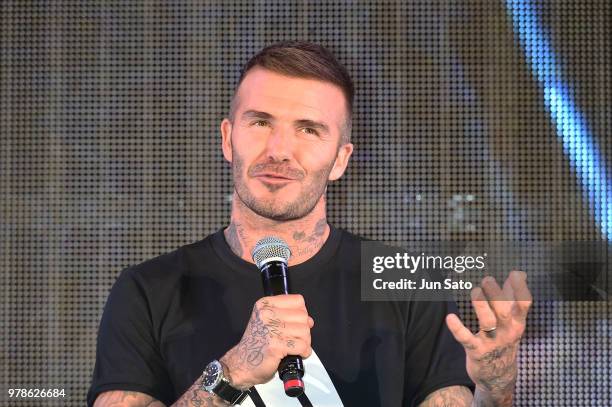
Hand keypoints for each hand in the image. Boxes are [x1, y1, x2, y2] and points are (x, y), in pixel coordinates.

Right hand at [219, 294, 314, 389]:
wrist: (241, 364)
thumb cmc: (256, 344)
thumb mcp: (267, 322)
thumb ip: (287, 316)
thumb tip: (309, 320)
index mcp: (265, 304)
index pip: (298, 301)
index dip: (301, 313)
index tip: (296, 323)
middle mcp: (267, 314)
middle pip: (303, 316)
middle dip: (304, 329)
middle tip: (296, 338)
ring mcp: (271, 329)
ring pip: (304, 331)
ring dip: (305, 341)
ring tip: (296, 347)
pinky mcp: (276, 345)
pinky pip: (302, 345)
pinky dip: (304, 351)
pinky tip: (298, 354)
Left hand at [446, 270, 531, 400]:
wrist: (499, 375)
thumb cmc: (504, 340)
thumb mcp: (514, 321)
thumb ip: (514, 296)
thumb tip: (519, 273)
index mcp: (517, 322)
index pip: (524, 304)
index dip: (521, 289)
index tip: (514, 274)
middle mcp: (507, 332)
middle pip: (503, 310)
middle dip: (495, 293)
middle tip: (487, 279)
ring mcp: (491, 342)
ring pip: (487, 322)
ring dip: (481, 305)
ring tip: (475, 292)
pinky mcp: (476, 351)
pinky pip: (466, 339)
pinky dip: (458, 329)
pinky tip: (450, 317)